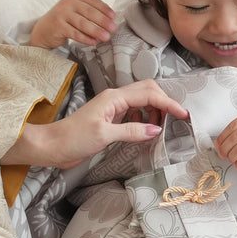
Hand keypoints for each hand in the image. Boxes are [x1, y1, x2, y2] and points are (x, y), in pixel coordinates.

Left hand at [2, 79, 187, 168]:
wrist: (53, 146)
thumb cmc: (73, 139)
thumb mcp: (104, 135)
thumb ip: (131, 130)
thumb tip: (155, 129)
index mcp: (114, 97)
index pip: (148, 94)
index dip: (168, 103)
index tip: (183, 114)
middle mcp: (115, 98)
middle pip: (148, 90)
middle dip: (164, 102)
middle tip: (175, 120)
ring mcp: (113, 108)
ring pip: (142, 101)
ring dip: (155, 111)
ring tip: (160, 128)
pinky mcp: (111, 119)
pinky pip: (135, 113)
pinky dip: (145, 119)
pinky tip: (145, 130)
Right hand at [29, 0, 116, 47]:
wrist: (44, 29)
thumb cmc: (65, 20)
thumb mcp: (76, 10)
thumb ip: (90, 11)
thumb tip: (110, 20)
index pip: (93, 1)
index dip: (104, 8)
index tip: (114, 17)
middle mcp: (68, 3)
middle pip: (89, 12)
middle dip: (103, 21)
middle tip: (113, 28)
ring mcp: (62, 14)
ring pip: (83, 23)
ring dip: (96, 31)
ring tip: (106, 37)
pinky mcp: (58, 26)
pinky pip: (75, 33)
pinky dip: (85, 38)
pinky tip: (93, 42)